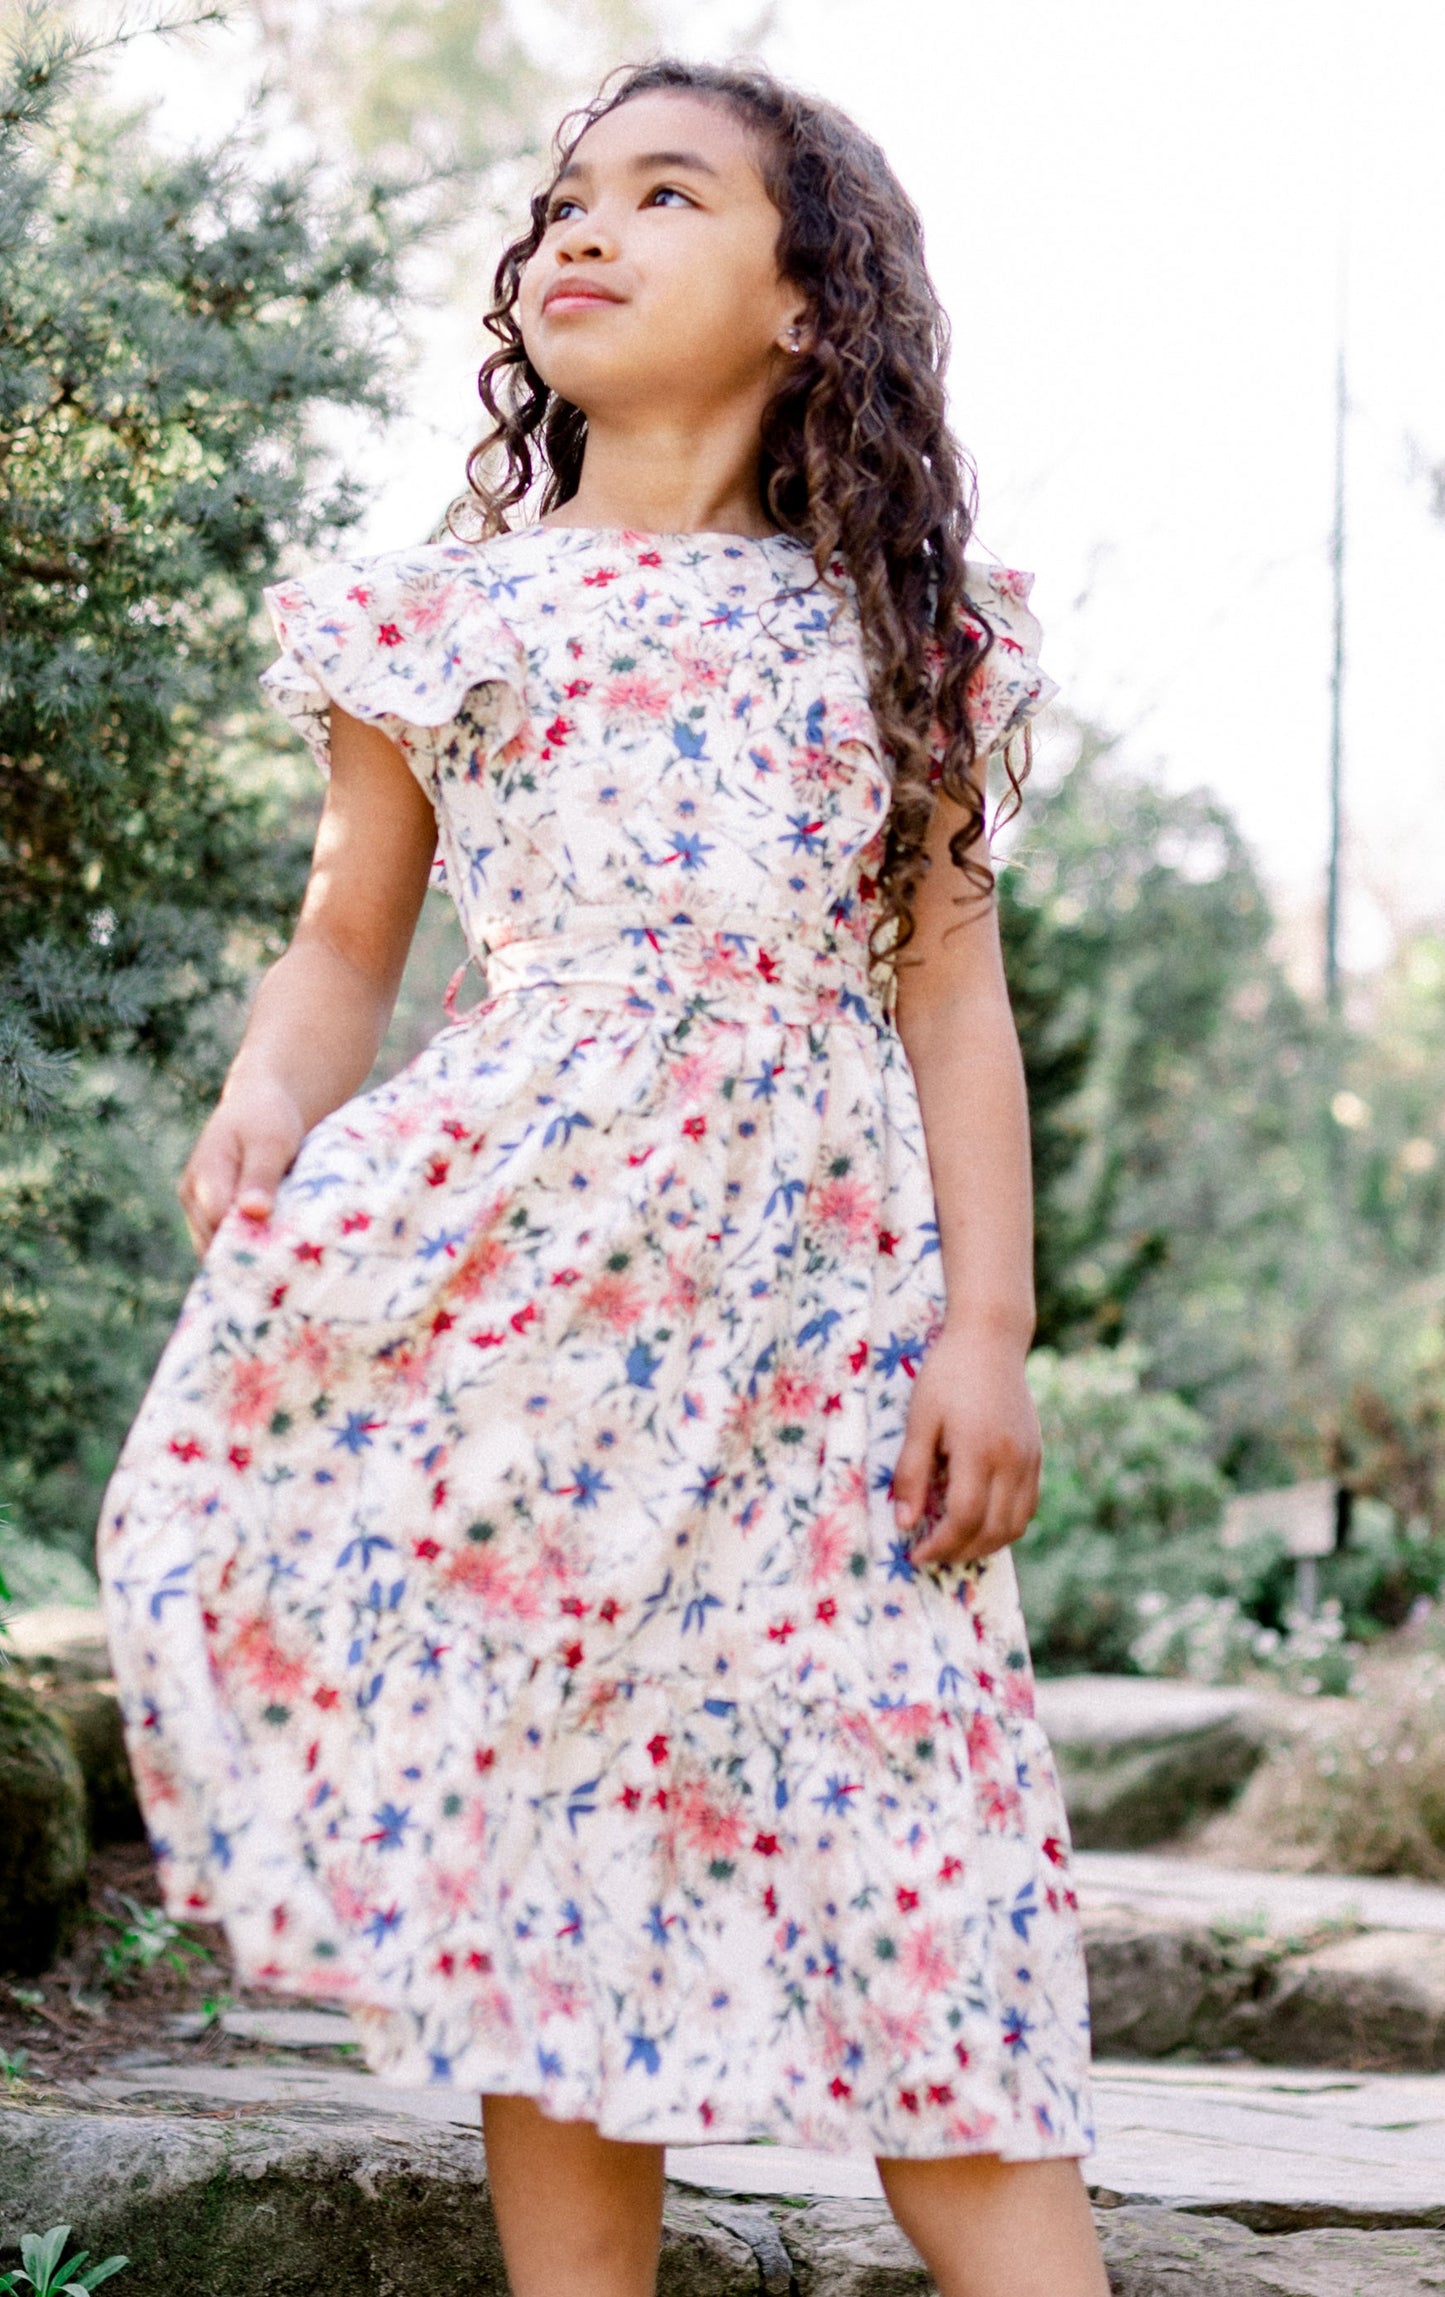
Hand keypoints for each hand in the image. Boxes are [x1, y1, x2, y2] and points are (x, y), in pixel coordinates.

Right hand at [178, 1076, 306, 1255]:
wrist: (259, 1105)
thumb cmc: (267, 1118)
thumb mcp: (271, 1141)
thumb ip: (261, 1176)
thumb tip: (254, 1212)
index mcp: (206, 1173)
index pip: (218, 1221)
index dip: (247, 1240)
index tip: (283, 1250)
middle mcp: (193, 1195)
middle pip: (212, 1242)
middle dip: (246, 1257)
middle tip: (288, 1267)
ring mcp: (198, 1208)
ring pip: (215, 1250)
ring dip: (246, 1259)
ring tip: (283, 1266)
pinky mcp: (211, 1217)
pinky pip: (223, 1245)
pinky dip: (246, 1253)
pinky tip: (274, 1260)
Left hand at [891, 1325, 1040, 1567]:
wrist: (990, 1340)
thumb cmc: (947, 1375)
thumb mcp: (919, 1420)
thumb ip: (911, 1474)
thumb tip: (905, 1523)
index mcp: (978, 1451)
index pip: (963, 1519)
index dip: (939, 1546)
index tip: (915, 1555)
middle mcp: (1011, 1461)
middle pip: (993, 1530)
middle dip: (960, 1552)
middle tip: (931, 1555)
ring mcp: (1029, 1460)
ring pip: (1016, 1525)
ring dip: (986, 1545)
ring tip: (955, 1546)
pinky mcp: (1037, 1456)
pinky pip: (1027, 1507)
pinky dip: (1006, 1526)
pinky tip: (981, 1523)